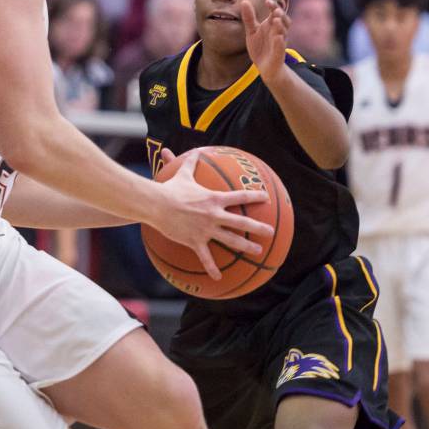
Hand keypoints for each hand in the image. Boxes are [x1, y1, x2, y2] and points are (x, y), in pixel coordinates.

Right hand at [150, 150, 271, 278]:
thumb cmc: (170, 188)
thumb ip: (191, 162)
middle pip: (242, 222)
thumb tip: (195, 150)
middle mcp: (214, 215)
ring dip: (246, 246)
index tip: (266, 198)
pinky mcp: (196, 241)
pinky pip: (206, 257)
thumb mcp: (182, 174)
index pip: (240, 197)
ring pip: (231, 240)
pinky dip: (212, 268)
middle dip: (259, 227)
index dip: (255, 196)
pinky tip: (219, 278)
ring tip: (258, 252)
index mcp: (215, 199)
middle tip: (271, 232)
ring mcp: (206, 230)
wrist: (157, 205)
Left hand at [241, 0, 289, 86]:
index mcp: (272, 25)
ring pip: (283, 33)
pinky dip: (279, 42)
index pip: (275, 12)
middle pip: (283, 20)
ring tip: (276, 20)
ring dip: (281, 26)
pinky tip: (278, 37)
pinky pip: (280, 48)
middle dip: (281, 15)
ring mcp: (279, 43)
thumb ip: (249, 17)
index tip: (267, 1)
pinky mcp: (278, 54)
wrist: (264, 67)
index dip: (273, 6)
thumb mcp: (252, 31)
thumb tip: (244, 1)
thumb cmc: (260, 47)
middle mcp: (278, 32)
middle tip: (275, 10)